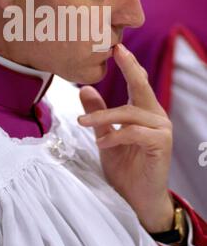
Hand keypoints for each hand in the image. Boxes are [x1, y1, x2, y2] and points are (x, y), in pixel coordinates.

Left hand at [78, 43, 173, 232]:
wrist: (138, 199)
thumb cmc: (125, 167)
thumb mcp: (105, 136)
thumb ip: (98, 114)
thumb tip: (85, 88)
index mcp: (143, 111)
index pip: (136, 82)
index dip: (128, 64)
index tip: (116, 46)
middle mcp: (155, 116)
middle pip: (142, 86)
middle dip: (130, 66)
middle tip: (116, 50)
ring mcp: (161, 129)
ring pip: (130, 112)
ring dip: (104, 116)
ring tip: (84, 124)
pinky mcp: (161, 144)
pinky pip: (135, 132)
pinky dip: (116, 135)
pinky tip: (103, 143)